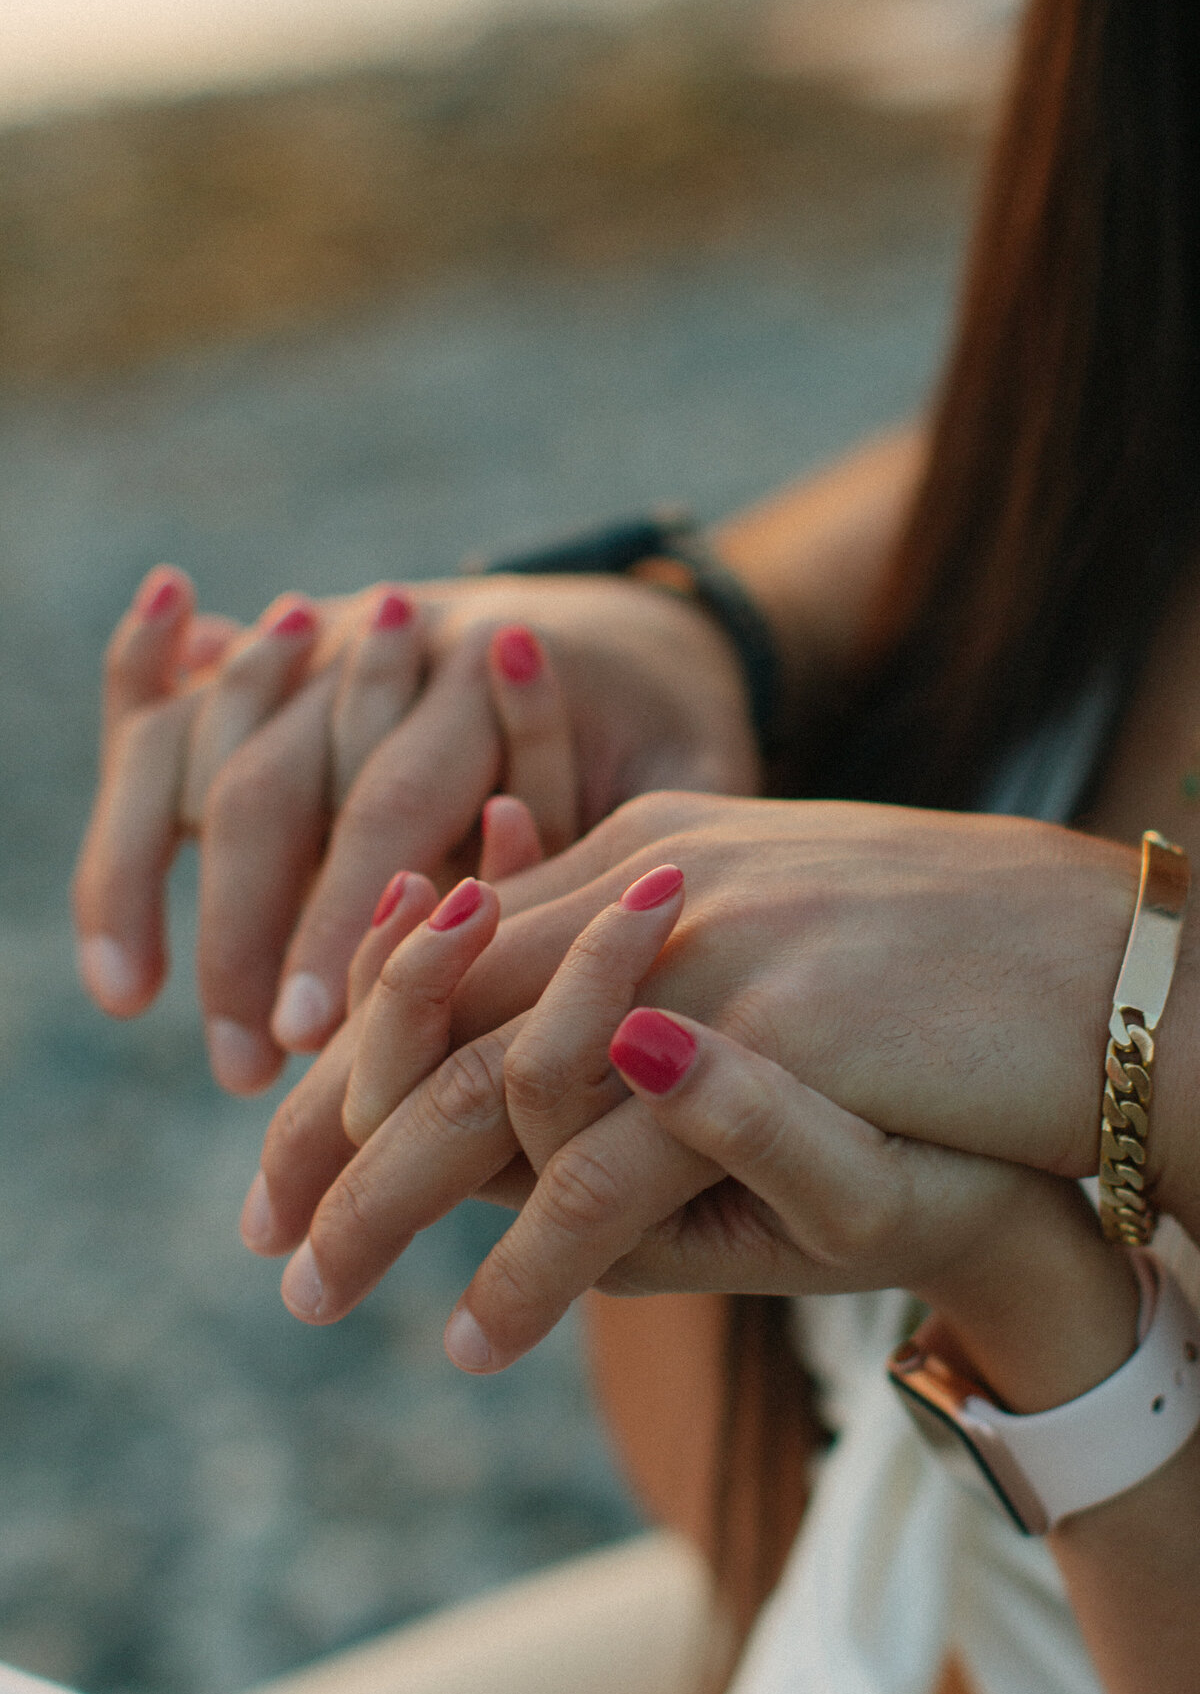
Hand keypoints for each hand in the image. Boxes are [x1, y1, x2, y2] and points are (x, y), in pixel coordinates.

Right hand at [74, 567, 757, 1092]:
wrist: (653, 628)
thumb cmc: (679, 736)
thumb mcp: (691, 779)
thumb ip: (614, 841)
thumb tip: (507, 918)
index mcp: (489, 669)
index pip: (390, 803)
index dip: (338, 921)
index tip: (303, 1038)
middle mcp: (387, 639)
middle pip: (274, 781)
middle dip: (242, 927)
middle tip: (240, 1065)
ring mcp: (318, 636)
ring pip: (200, 742)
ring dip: (149, 869)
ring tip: (128, 993)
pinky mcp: (278, 652)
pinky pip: (167, 698)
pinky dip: (117, 768)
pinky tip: (98, 841)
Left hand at [251, 792, 1153, 1317]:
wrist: (1102, 982)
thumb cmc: (936, 989)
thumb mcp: (768, 978)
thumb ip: (642, 999)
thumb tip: (536, 1058)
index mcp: (648, 851)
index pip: (453, 941)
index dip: (357, 1038)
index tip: (290, 1132)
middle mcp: (656, 882)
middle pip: (436, 1001)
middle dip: (328, 1120)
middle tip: (263, 1223)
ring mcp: (708, 952)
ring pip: (487, 1081)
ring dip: (386, 1194)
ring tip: (318, 1285)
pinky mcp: (771, 1038)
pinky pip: (600, 1171)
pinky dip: (527, 1268)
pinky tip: (476, 1337)